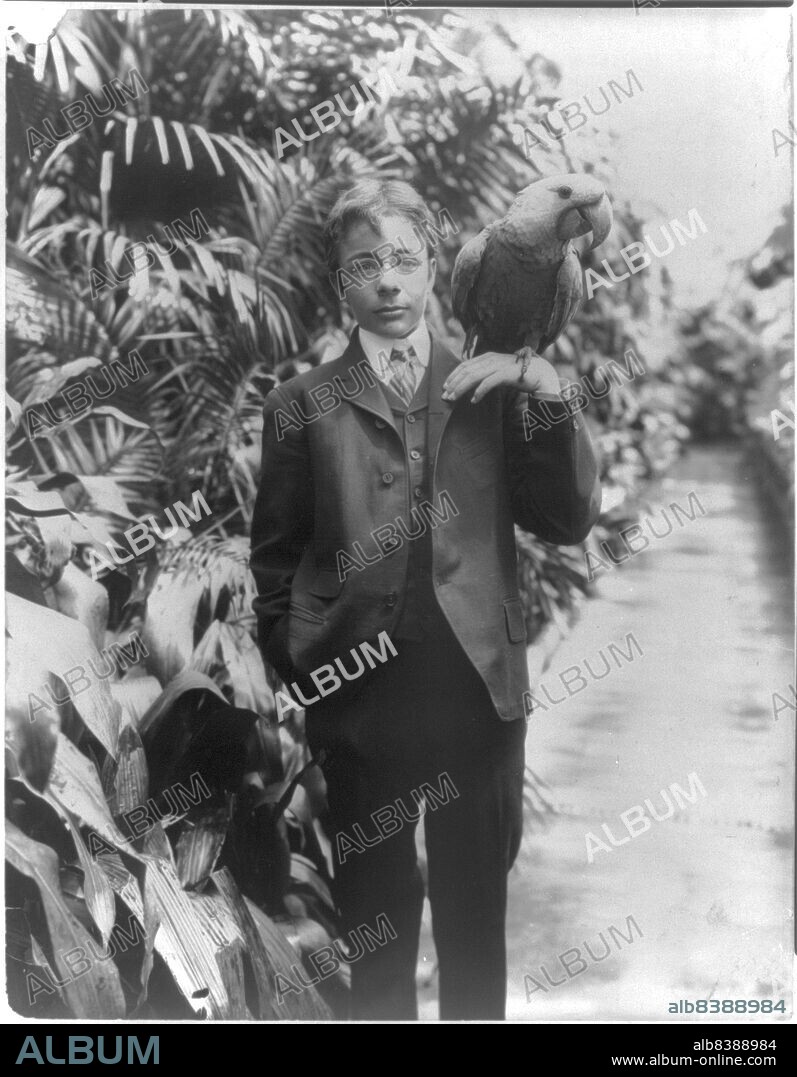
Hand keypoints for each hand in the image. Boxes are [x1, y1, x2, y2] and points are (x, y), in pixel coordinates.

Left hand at [441, 348, 560, 403]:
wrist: (542, 373)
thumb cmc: (519, 374)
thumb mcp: (498, 372)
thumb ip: (486, 375)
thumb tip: (472, 385)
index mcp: (488, 357)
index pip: (465, 365)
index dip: (453, 375)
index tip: (445, 386)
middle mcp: (492, 359)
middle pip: (466, 370)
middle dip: (453, 383)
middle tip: (445, 396)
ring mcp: (499, 365)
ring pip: (474, 376)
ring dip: (461, 388)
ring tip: (453, 398)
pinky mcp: (506, 374)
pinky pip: (488, 383)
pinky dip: (479, 392)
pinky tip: (473, 400)